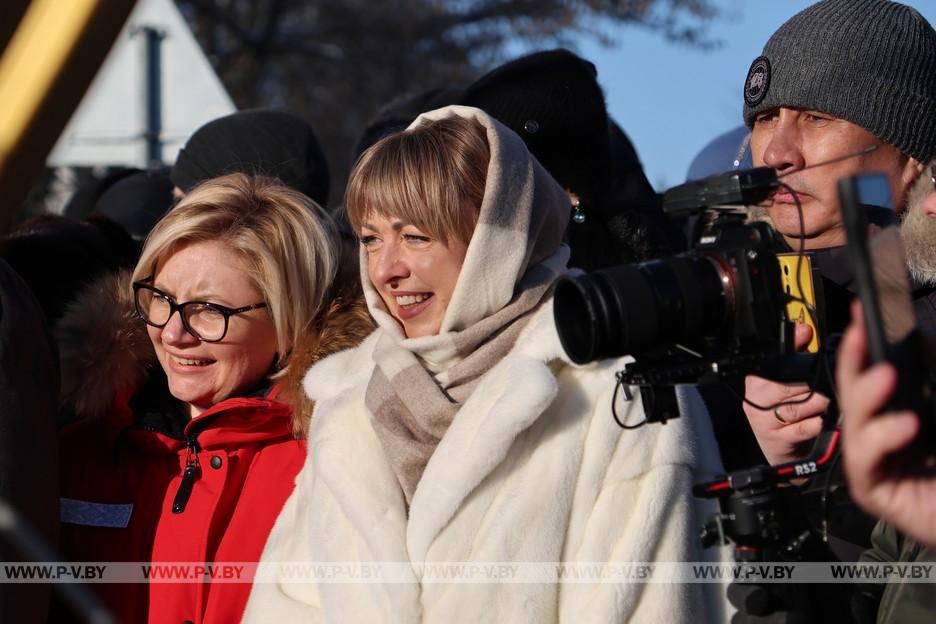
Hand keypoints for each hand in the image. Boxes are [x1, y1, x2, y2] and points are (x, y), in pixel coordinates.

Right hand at [743, 323, 827, 464]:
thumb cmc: (787, 413)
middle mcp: (755, 399)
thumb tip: (804, 329)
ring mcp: (764, 421)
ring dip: (820, 405)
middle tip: (829, 387)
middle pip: (790, 385)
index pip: (775, 364)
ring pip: (800, 405)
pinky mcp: (777, 440)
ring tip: (828, 404)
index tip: (810, 356)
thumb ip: (795, 354)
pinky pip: (805, 426)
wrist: (783, 453)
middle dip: (815, 386)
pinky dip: (818, 423)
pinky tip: (825, 421)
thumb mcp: (786, 382)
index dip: (796, 361)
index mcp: (755, 380)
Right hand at [838, 300, 935, 547]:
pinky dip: (881, 440)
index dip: (865, 341)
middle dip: (853, 358)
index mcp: (903, 412)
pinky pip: (863, 461)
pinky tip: (907, 426)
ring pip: (854, 422)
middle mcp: (886, 435)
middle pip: (855, 391)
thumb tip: (922, 337)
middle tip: (858, 332)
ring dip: (865, 395)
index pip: (874, 371)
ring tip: (888, 376)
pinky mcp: (874, 491)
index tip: (864, 309)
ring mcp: (878, 464)